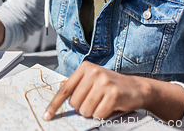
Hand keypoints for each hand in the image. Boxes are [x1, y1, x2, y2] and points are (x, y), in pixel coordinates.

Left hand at [43, 61, 183, 121]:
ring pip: (86, 110)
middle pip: (75, 102)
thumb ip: (78, 87)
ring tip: (102, 103)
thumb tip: (58, 104)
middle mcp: (93, 72)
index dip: (55, 104)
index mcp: (85, 67)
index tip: (47, 116)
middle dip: (82, 108)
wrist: (136, 88)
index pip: (65, 89)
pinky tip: (110, 106)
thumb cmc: (111, 86)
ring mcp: (104, 82)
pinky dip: (103, 115)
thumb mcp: (92, 81)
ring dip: (93, 112)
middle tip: (93, 102)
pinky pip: (98, 114)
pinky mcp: (113, 93)